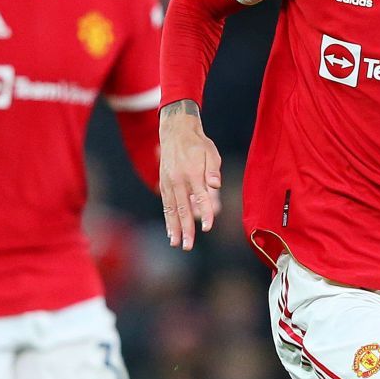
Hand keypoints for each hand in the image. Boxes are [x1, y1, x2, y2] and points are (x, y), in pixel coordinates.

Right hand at [159, 100, 222, 249]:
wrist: (175, 131)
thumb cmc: (198, 144)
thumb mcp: (211, 152)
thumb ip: (213, 170)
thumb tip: (216, 185)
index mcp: (193, 173)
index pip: (201, 197)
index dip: (205, 213)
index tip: (208, 228)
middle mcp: (179, 180)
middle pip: (183, 208)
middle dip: (186, 229)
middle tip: (188, 246)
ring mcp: (169, 182)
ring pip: (171, 209)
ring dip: (173, 228)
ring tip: (176, 243)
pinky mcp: (163, 184)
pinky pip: (165, 204)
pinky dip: (167, 218)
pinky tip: (170, 231)